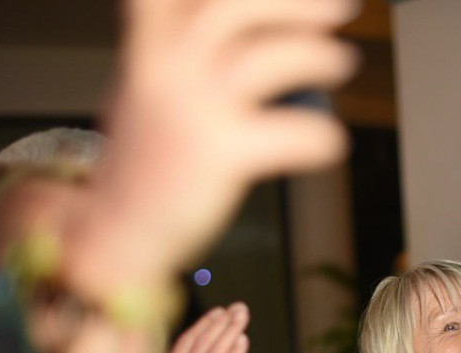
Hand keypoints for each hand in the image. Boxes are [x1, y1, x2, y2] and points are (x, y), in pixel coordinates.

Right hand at [64, 0, 359, 298]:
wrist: (118, 223)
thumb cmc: (145, 155)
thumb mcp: (149, 81)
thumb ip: (182, 43)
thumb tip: (259, 23)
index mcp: (150, 42)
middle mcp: (168, 65)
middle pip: (235, 4)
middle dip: (296, 3)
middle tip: (341, 11)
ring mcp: (194, 107)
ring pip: (268, 58)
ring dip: (317, 56)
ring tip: (342, 62)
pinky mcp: (220, 152)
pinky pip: (292, 132)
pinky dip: (322, 135)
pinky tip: (331, 142)